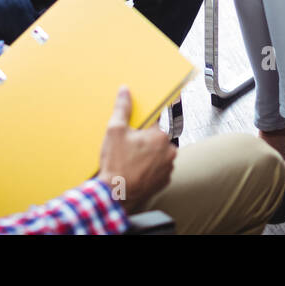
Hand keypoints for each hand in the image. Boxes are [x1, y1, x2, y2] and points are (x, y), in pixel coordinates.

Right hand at [95, 86, 175, 212]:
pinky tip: (136, 169)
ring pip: (160, 154)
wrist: (115, 194)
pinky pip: (159, 168)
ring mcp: (168, 167)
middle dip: (146, 140)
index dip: (146, 123)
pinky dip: (150, 168)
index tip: (140, 127)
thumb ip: (122, 108)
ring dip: (150, 154)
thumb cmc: (116, 164)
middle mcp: (169, 150)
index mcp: (160, 135)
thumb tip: (125, 91)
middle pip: (158, 138)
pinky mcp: (164, 181)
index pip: (157, 120)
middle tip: (130, 146)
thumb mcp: (115, 131)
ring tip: (132, 159)